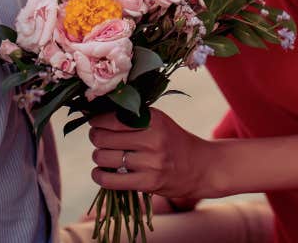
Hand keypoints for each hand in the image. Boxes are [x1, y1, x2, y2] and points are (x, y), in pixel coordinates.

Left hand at [87, 109, 212, 198]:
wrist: (202, 167)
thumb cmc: (174, 141)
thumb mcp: (159, 122)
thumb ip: (133, 117)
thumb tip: (97, 114)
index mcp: (153, 120)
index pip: (112, 118)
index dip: (97, 120)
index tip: (94, 122)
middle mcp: (152, 139)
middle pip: (104, 138)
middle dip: (95, 137)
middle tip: (97, 138)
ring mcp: (151, 163)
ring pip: (104, 158)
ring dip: (98, 157)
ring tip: (102, 156)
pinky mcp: (148, 183)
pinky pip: (111, 180)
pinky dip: (99, 176)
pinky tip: (100, 173)